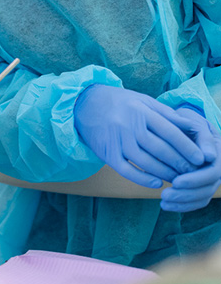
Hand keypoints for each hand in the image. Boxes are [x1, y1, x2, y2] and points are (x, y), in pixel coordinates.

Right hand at [74, 84, 205, 187]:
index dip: (186, 146)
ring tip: (178, 179)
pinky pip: (126, 169)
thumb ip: (166, 114)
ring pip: (145, 161)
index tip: (200, 158)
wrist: (84, 103)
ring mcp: (116, 139)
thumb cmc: (119, 102)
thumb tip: (192, 127)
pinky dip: (141, 178)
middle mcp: (128, 125)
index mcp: (140, 110)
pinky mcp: (106, 152)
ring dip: (164, 172)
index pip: (168, 131)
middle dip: (179, 163)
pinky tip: (155, 183)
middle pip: (159, 148)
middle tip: (193, 173)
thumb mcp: (142, 101)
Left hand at [161, 120, 220, 211]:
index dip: (196, 179)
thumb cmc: (185, 120)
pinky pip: (196, 200)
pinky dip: (182, 205)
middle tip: (165, 195)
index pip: (213, 172)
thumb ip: (200, 136)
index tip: (176, 181)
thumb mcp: (191, 121)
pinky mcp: (201, 184)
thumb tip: (209, 156)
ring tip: (163, 201)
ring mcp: (210, 177)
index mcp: (218, 152)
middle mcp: (217, 167)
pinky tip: (165, 206)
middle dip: (187, 194)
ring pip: (203, 196)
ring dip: (183, 202)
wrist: (182, 123)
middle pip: (208, 188)